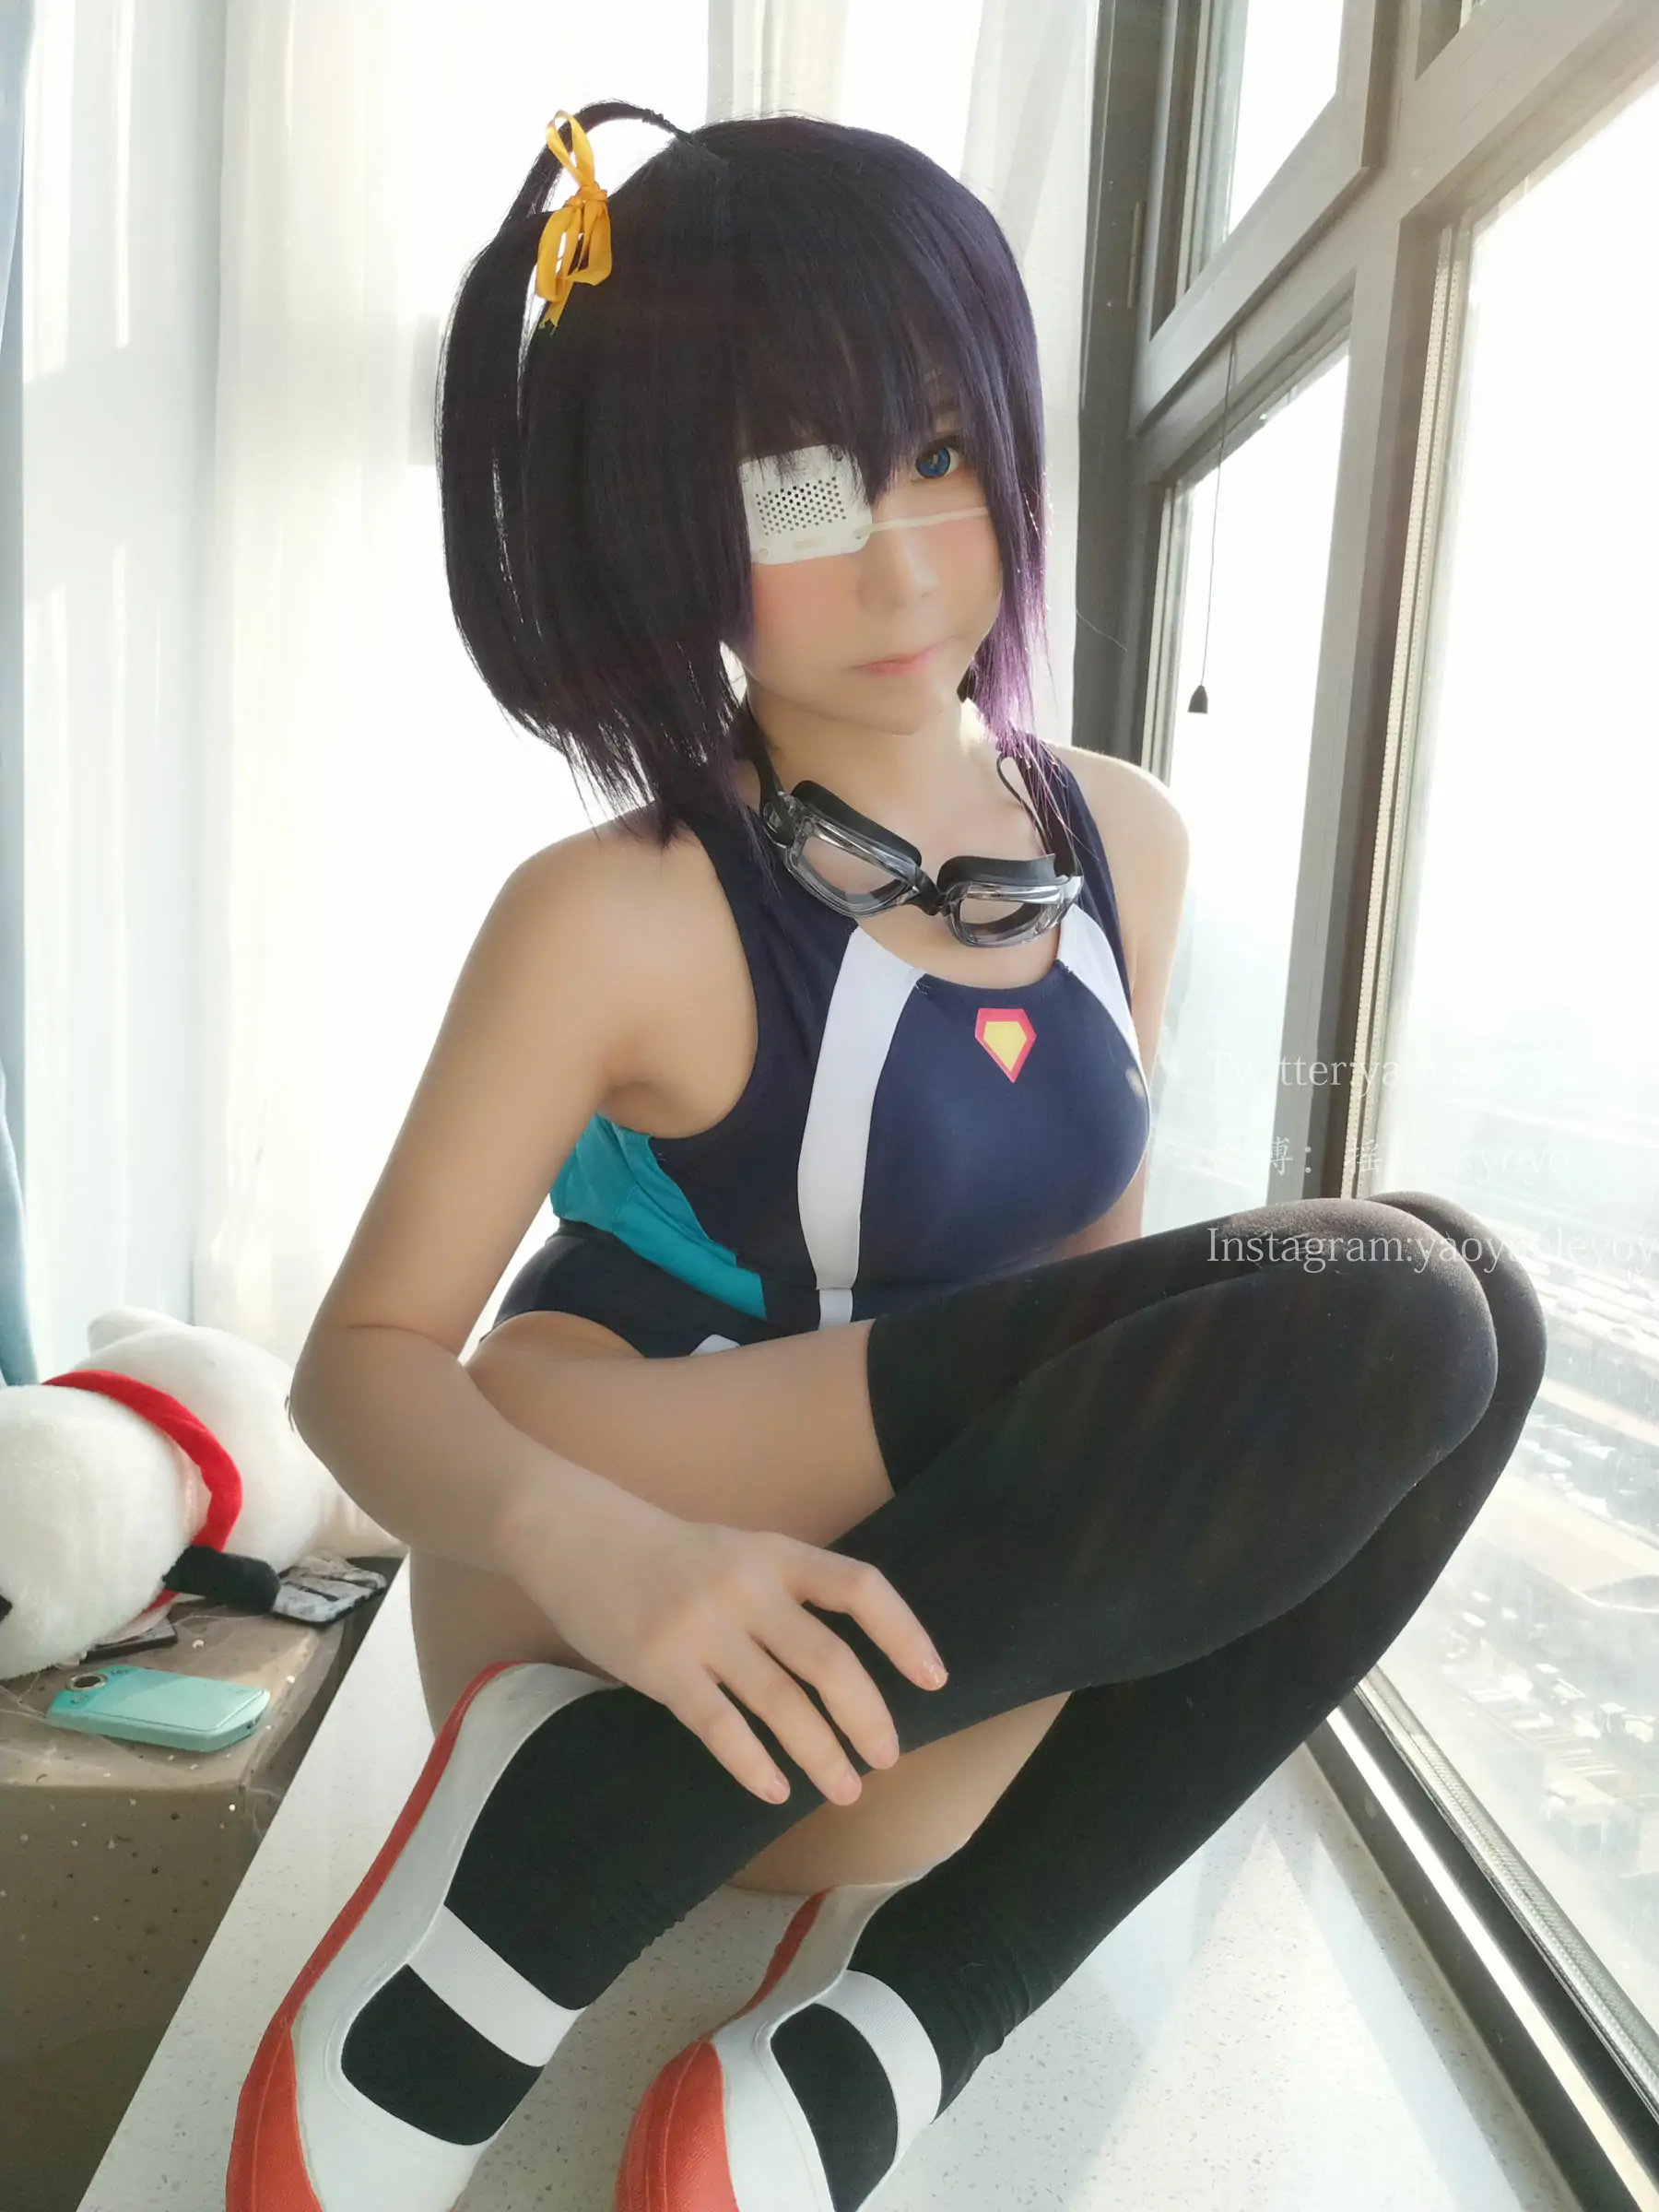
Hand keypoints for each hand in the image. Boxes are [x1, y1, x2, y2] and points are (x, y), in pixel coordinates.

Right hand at [508, 1481, 948, 1805]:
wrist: (574, 1534)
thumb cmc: (666, 1552)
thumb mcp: (738, 1549)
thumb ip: (786, 1591)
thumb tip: (846, 1663)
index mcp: (775, 1552)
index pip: (860, 1587)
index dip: (904, 1632)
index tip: (934, 1678)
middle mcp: (746, 1586)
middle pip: (829, 1661)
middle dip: (867, 1719)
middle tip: (887, 1759)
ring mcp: (701, 1627)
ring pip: (780, 1703)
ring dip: (820, 1754)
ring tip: (844, 1789)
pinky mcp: (659, 1665)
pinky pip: (718, 1726)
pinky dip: (753, 1765)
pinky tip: (775, 1789)